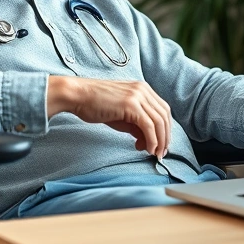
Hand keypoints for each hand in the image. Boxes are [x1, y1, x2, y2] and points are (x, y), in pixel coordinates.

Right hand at [47, 76, 172, 157]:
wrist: (77, 95)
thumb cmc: (95, 105)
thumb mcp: (121, 115)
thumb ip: (136, 125)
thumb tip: (147, 141)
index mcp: (143, 89)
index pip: (163, 110)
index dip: (165, 129)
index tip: (161, 145)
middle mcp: (144, 90)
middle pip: (164, 116)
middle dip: (165, 137)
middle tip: (160, 153)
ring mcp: (138, 96)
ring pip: (159, 122)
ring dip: (160, 141)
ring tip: (154, 154)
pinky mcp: (131, 105)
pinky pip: (148, 126)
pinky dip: (151, 140)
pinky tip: (146, 149)